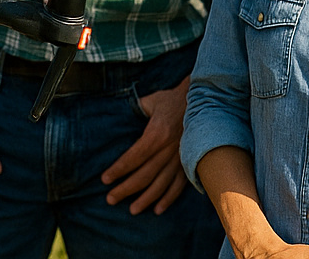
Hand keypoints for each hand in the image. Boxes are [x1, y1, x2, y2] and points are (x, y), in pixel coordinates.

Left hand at [102, 76, 189, 213]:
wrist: (204, 99)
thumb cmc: (173, 99)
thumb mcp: (152, 101)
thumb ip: (136, 109)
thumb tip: (118, 114)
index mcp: (157, 133)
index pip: (133, 157)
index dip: (118, 170)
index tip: (105, 180)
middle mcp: (169, 149)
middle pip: (144, 175)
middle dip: (126, 189)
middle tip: (111, 199)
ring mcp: (181, 158)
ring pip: (161, 184)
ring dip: (146, 199)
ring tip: (132, 210)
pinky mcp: (190, 162)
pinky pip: (179, 185)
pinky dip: (169, 198)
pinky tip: (158, 209)